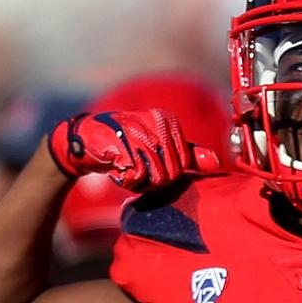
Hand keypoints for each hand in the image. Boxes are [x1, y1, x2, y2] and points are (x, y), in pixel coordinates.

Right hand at [48, 109, 215, 190]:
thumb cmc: (124, 143)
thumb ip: (188, 155)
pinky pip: (136, 178)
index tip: (146, 160)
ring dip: (138, 182)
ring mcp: (138, 133)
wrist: (84, 141)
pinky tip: (116, 168)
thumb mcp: (158, 145)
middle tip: (134, 166)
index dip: (164, 172)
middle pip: (170, 173)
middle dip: (151, 179)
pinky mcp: (122, 146)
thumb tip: (217, 162)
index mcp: (167, 120)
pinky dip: (125, 181)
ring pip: (155, 178)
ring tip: (126, 166)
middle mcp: (155, 123)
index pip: (182, 164)